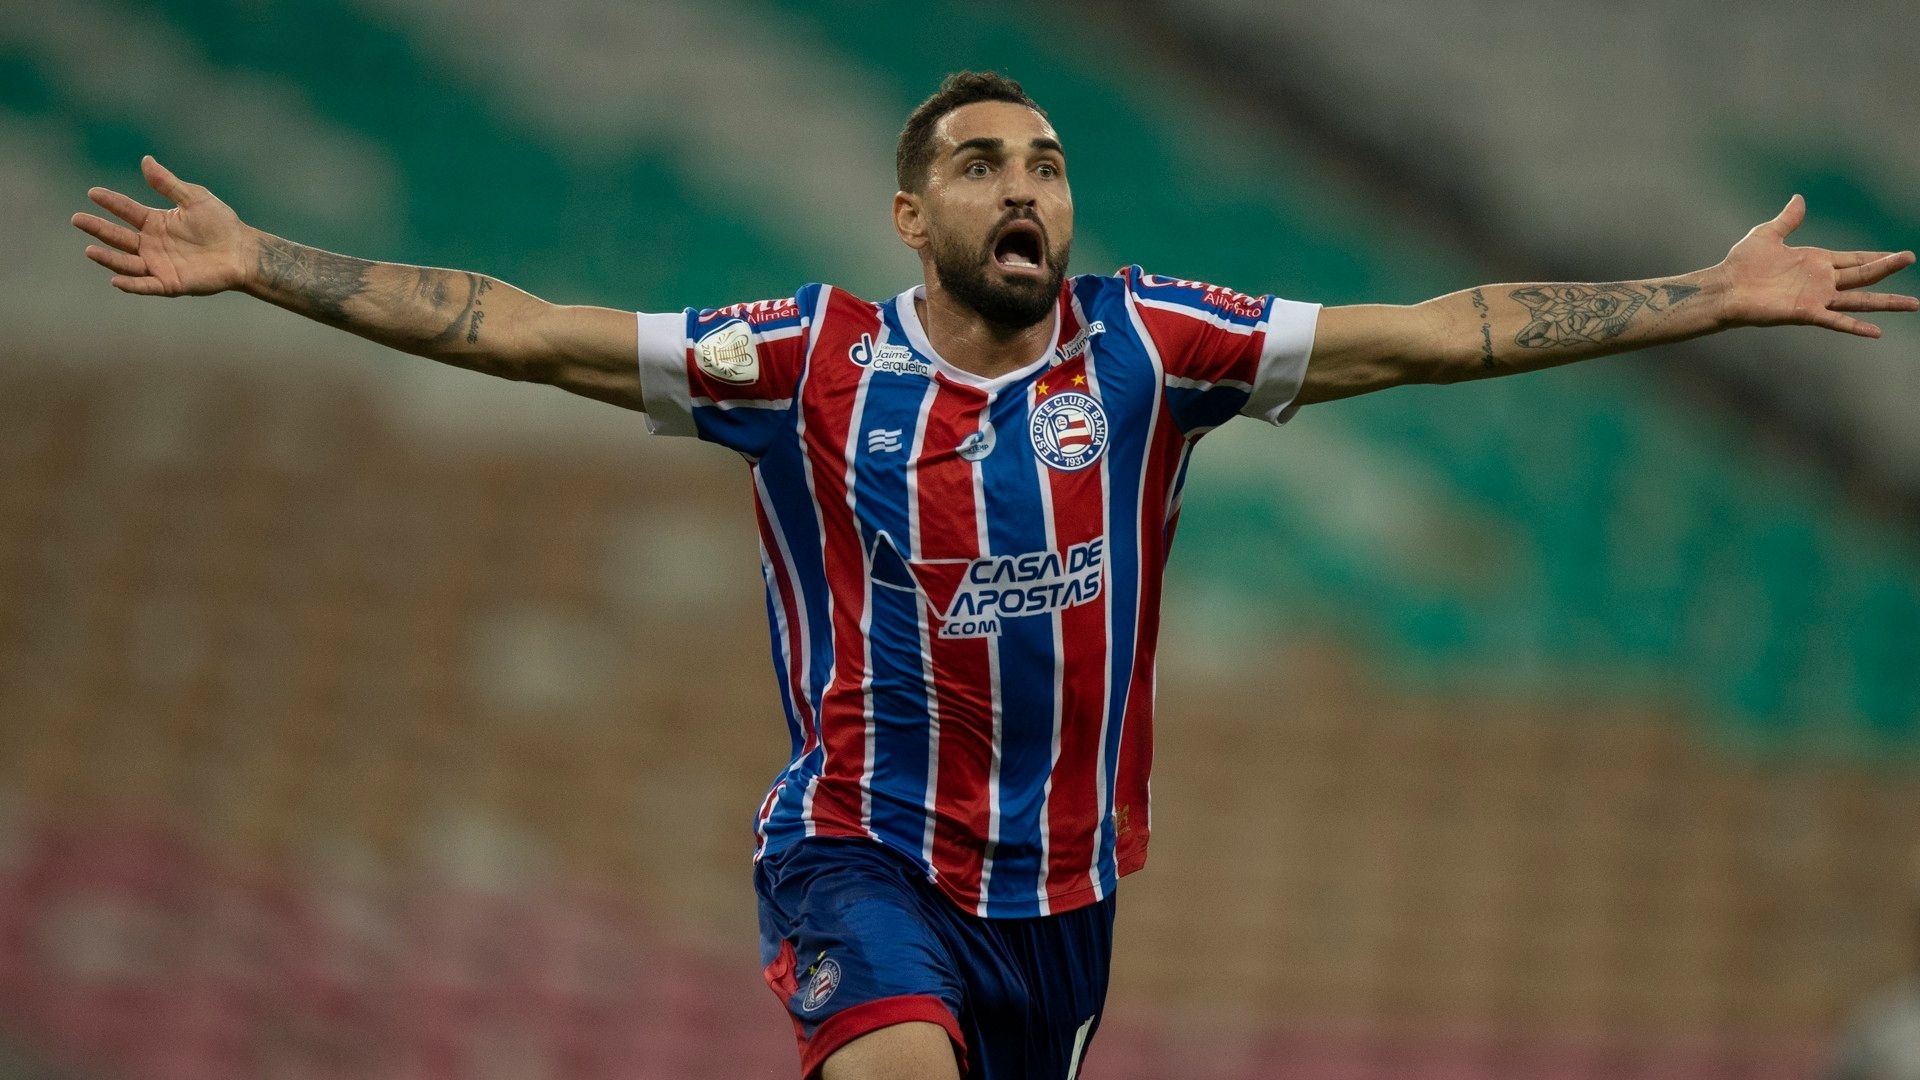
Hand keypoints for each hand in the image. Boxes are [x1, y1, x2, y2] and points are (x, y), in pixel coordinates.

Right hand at [71, 155, 256, 296]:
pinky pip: (146, 285)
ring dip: (108, 258)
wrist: (243, 251)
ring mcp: (159, 264)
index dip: (111, 202)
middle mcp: (152, 244)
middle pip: (119, 237)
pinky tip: (116, 280)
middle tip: (77, 218)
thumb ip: (168, 184)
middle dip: (98, 228)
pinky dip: (132, 284)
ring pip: (127, 262)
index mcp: (156, 223)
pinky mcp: (171, 283)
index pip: (127, 211)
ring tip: (89, 249)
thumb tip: (146, 160)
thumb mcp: (194, 199)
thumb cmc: (221, 224)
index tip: (93, 192)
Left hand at [1715, 194, 1917, 337]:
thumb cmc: (1741, 264)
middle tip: (1912, 259)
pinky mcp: (1805, 312)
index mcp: (1816, 261)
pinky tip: (1876, 331)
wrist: (1723, 287)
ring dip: (1886, 301)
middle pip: (1864, 275)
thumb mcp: (1767, 234)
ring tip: (1913, 303)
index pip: (1855, 259)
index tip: (1902, 256)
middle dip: (1888, 268)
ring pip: (1859, 299)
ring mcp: (1815, 298)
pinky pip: (1835, 321)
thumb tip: (1799, 199)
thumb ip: (1787, 220)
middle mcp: (1821, 280)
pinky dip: (1855, 326)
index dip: (1878, 257)